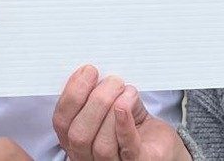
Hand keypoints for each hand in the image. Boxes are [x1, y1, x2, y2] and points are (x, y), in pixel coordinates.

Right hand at [51, 65, 188, 160]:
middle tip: (113, 81)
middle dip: (94, 102)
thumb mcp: (114, 107)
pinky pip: (127, 148)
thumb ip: (104, 95)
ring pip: (101, 145)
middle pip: (78, 135)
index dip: (71, 94)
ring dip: (112, 109)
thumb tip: (100, 72)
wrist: (162, 146)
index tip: (88, 71)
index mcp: (74, 141)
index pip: (61, 122)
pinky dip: (124, 124)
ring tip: (126, 90)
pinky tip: (126, 103)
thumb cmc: (135, 127)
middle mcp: (88, 158)